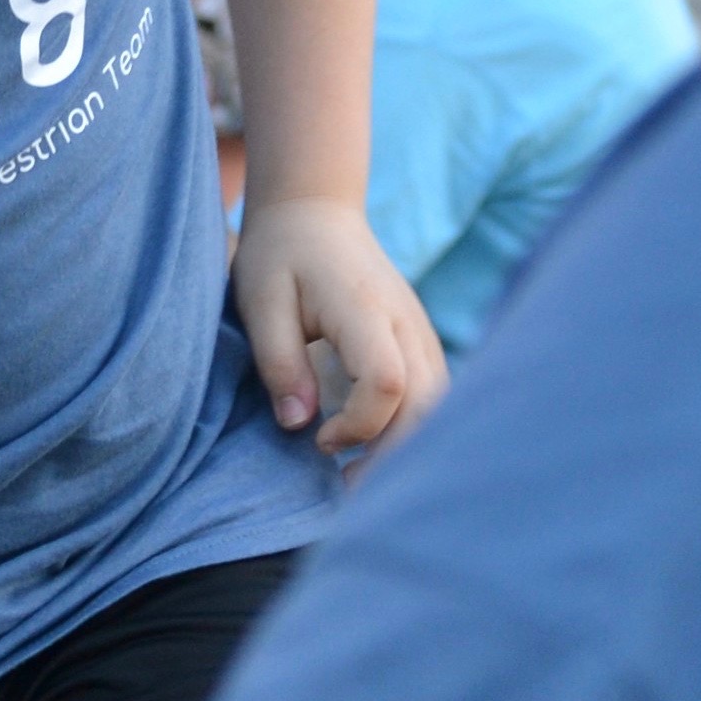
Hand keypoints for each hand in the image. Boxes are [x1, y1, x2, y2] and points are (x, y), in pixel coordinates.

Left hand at [229, 195, 446, 455]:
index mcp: (365, 310)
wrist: (315, 215)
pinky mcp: (420, 342)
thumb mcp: (261, 302)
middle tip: (347, 486)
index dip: (359, 424)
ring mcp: (421, 332)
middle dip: (393, 455)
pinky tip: (376, 448)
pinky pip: (434, 394)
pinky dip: (413, 428)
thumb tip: (298, 424)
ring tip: (358, 477)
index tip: (319, 439)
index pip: (387, 382)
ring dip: (407, 446)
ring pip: (439, 403)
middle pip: (427, 403)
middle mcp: (406, 323)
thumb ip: (279, 362)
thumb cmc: (279, 257)